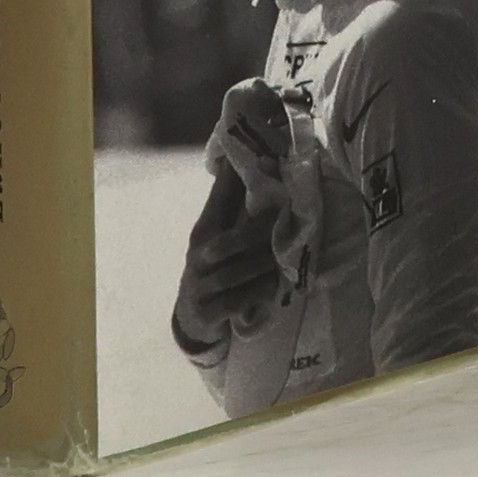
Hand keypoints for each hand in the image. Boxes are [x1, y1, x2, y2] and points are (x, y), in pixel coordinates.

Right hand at [173, 163, 281, 349]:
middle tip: (286, 223)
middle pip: (227, 243)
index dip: (229, 180)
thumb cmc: (211, 267)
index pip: (216, 202)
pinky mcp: (208, 313)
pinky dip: (257, 293)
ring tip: (285, 258)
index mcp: (203, 232)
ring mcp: (200, 287)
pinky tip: (274, 287)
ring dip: (263, 266)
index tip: (247, 159)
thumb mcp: (216, 237)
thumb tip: (250, 166)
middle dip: (257, 233)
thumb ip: (233, 207)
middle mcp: (197, 257)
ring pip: (234, 274)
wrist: (191, 316)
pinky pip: (236, 301)